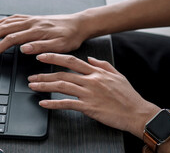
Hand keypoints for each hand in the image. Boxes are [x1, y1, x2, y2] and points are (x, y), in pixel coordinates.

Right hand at [0, 14, 88, 61]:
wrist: (79, 24)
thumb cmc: (71, 36)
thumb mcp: (60, 46)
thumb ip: (42, 47)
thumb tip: (24, 48)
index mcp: (35, 31)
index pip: (10, 40)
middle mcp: (30, 23)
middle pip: (2, 29)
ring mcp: (30, 20)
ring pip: (5, 23)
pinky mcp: (33, 19)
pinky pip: (13, 18)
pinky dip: (2, 21)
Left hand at [28, 53, 159, 137]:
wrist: (137, 112)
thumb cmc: (128, 95)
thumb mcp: (117, 74)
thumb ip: (102, 64)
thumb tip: (89, 58)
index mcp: (96, 72)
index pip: (71, 61)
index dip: (54, 57)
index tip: (42, 56)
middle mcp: (90, 80)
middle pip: (62, 74)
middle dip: (44, 74)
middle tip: (32, 75)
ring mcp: (89, 93)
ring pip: (62, 86)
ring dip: (45, 86)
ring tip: (33, 86)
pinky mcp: (88, 107)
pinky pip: (67, 104)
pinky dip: (53, 104)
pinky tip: (43, 103)